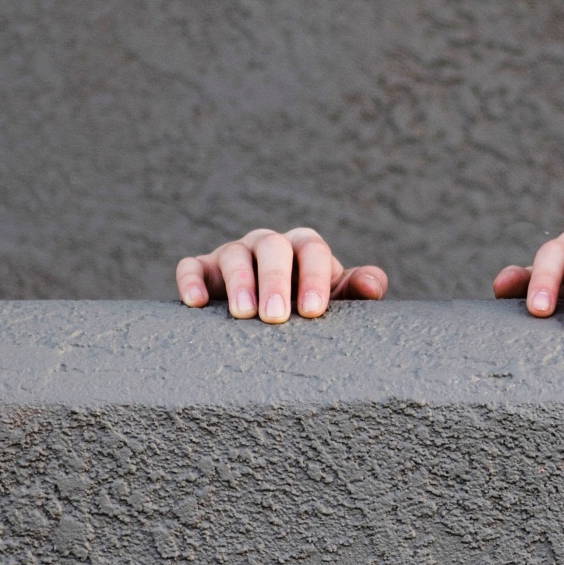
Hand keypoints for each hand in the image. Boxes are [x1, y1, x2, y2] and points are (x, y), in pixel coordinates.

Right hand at [176, 228, 387, 321]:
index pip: (311, 249)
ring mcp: (233, 255)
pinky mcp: (203, 270)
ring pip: (233, 254)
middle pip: (271, 247)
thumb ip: (356, 291)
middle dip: (274, 280)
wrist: (270, 318)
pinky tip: (197, 302)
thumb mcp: (335, 301)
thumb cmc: (308, 307)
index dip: (313, 277)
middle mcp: (268, 245)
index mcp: (303, 248)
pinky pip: (191, 266)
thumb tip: (372, 284)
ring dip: (239, 282)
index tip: (313, 311)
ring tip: (243, 315)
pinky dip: (191, 280)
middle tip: (277, 316)